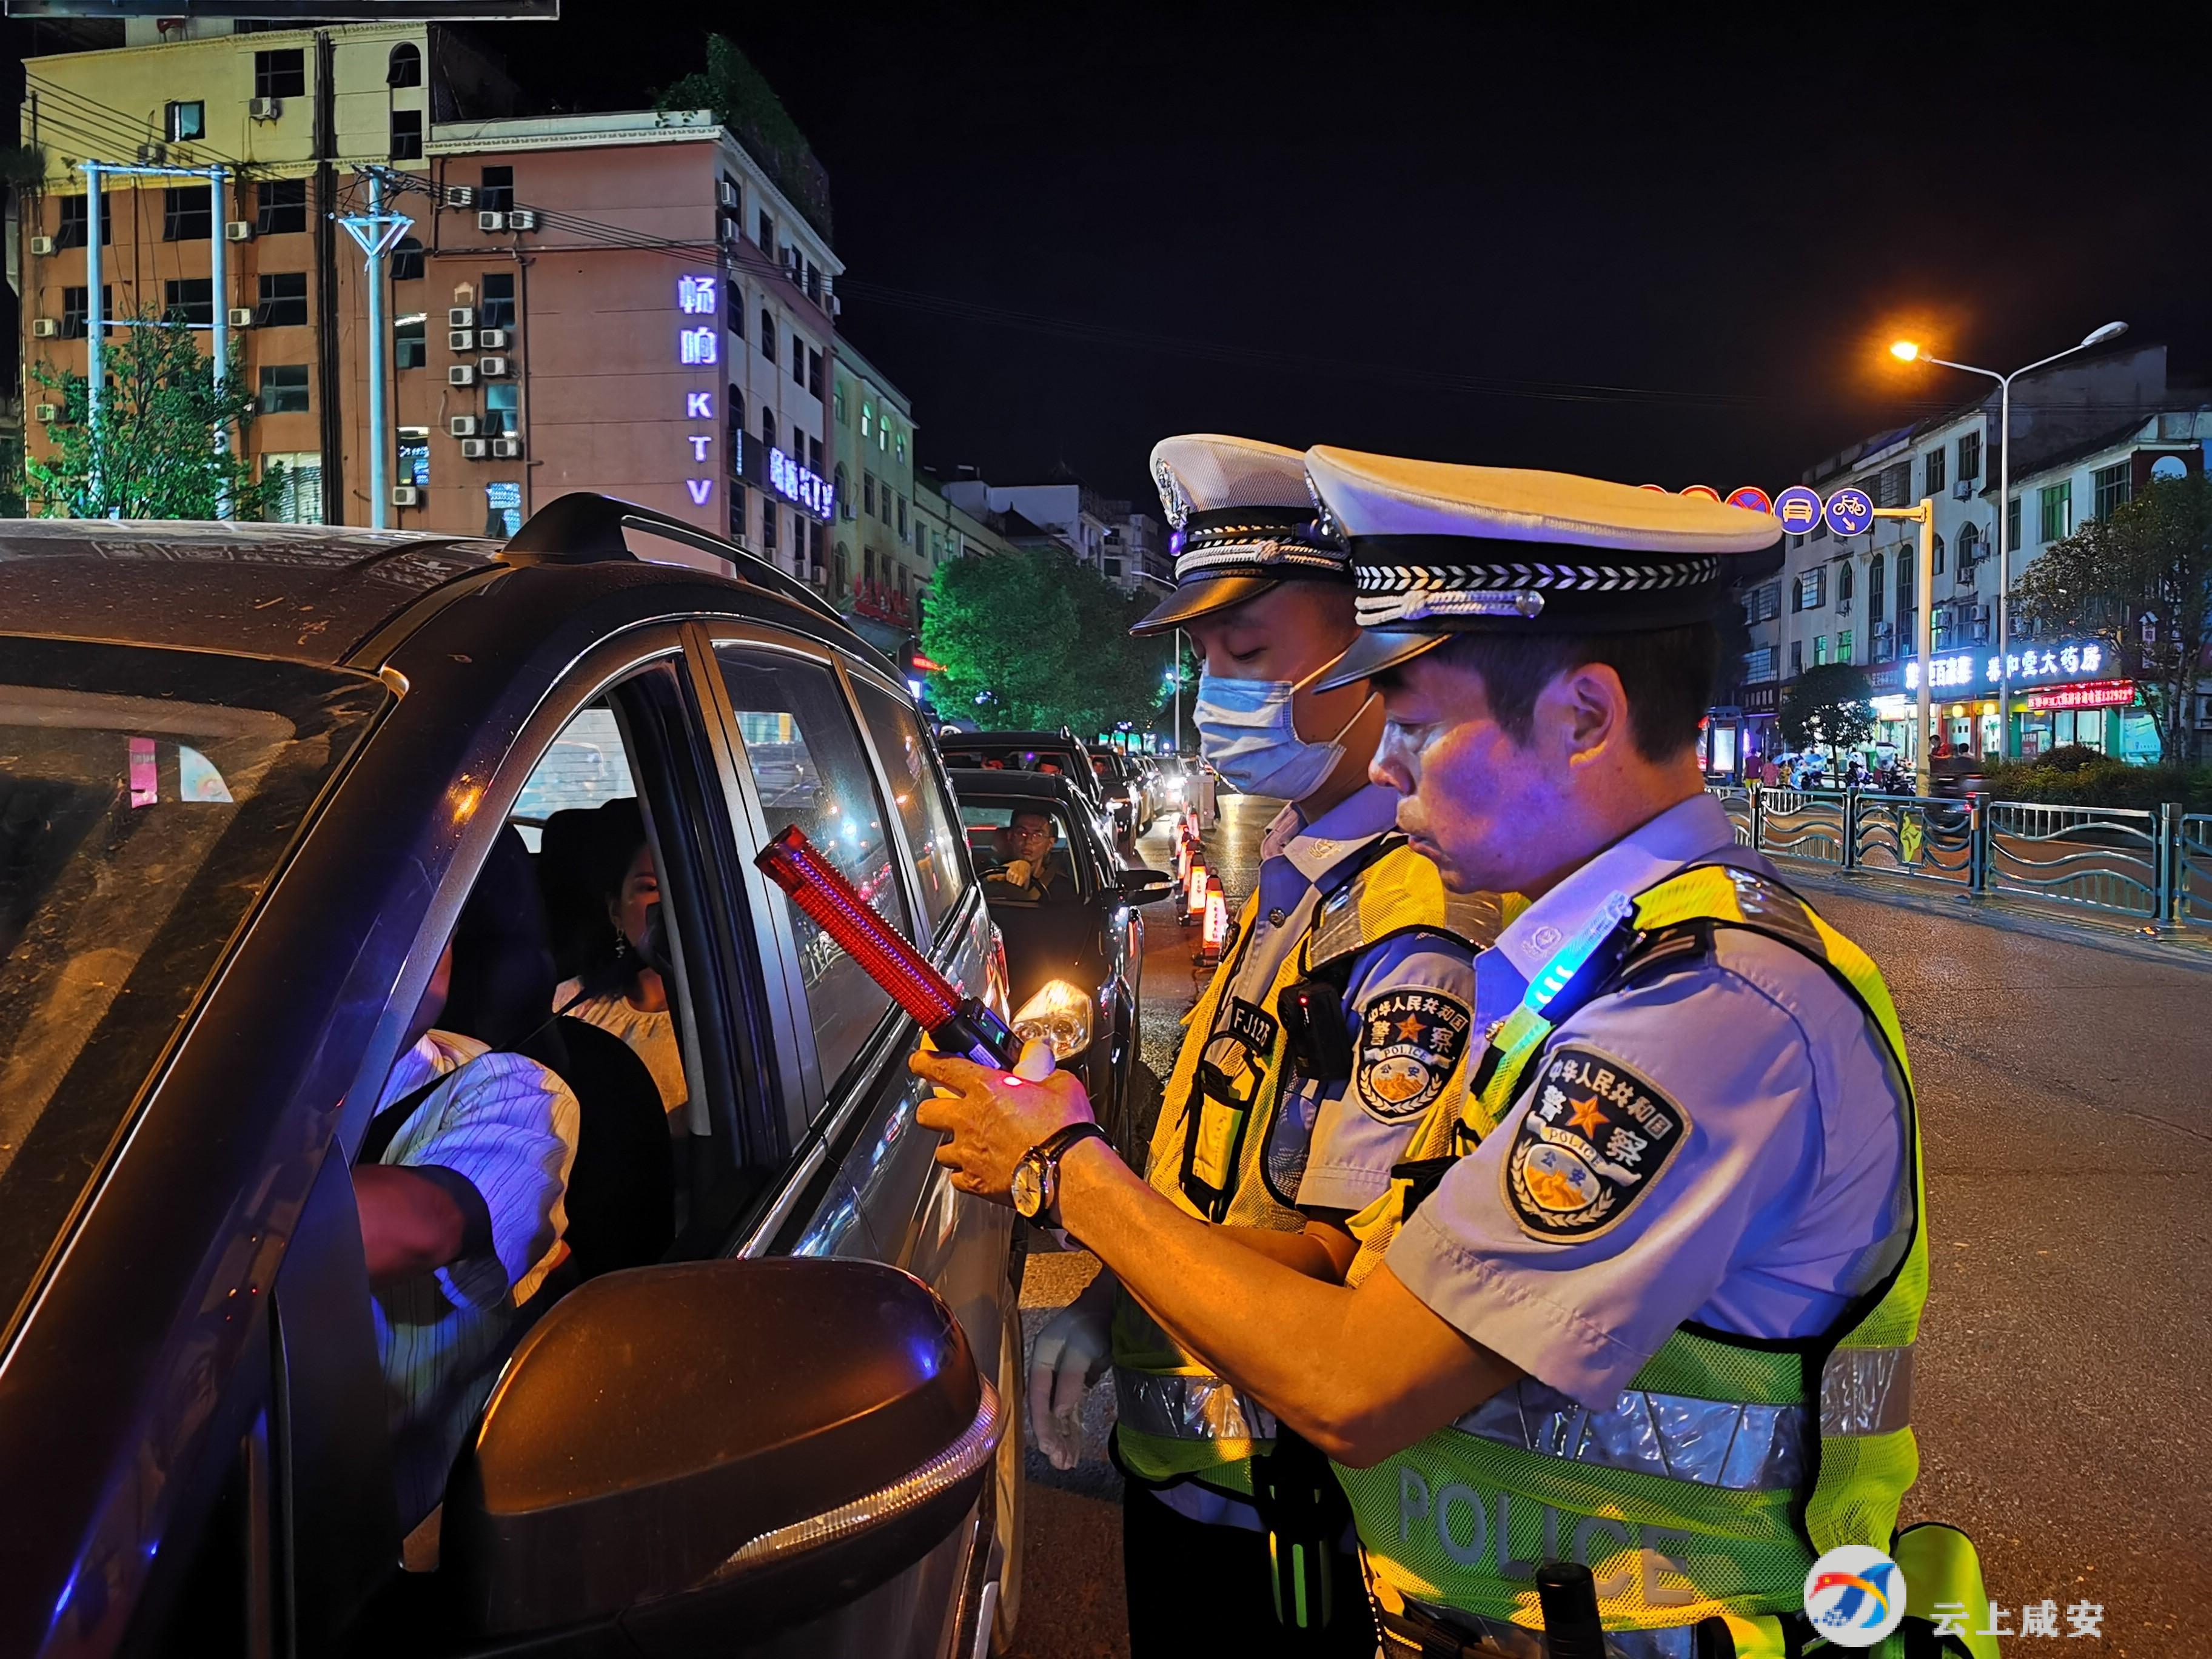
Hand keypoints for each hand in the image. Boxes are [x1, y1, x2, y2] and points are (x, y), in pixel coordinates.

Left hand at [911, 1040, 1093, 1200]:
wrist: (1066, 1171)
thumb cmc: (1064, 1129)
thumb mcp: (1061, 1084)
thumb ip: (1041, 1068)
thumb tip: (1037, 1056)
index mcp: (985, 1088)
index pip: (942, 1068)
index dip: (924, 1062)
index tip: (919, 1061)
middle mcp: (969, 1120)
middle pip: (927, 1112)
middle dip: (931, 1109)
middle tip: (943, 1109)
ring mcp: (968, 1153)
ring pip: (939, 1150)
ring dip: (950, 1146)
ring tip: (967, 1145)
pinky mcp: (975, 1182)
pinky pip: (957, 1178)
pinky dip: (965, 1174)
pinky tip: (978, 1170)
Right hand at [1027, 1301, 1110, 1469]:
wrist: (1118, 1301)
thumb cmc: (1098, 1319)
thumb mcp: (1082, 1346)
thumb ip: (1070, 1378)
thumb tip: (1060, 1413)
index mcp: (1042, 1355)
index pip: (1037, 1396)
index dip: (1042, 1423)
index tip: (1049, 1448)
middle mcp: (1049, 1367)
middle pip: (1047, 1408)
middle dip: (1054, 1436)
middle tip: (1062, 1463)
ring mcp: (1065, 1375)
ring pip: (1061, 1412)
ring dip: (1064, 1437)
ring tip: (1068, 1463)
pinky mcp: (1081, 1379)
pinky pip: (1074, 1408)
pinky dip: (1075, 1428)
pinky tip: (1074, 1447)